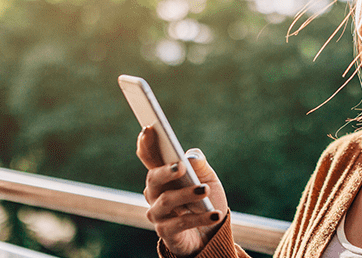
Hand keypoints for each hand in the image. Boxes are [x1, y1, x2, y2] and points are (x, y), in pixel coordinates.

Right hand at [137, 126, 228, 256]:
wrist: (212, 234)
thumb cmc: (206, 201)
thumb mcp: (208, 179)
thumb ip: (200, 166)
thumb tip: (190, 157)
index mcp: (164, 176)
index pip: (150, 158)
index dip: (146, 144)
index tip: (149, 129)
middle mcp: (155, 193)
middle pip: (153, 178)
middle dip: (166, 171)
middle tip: (182, 166)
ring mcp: (158, 214)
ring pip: (166, 200)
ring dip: (187, 194)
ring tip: (204, 190)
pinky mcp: (166, 232)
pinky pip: (180, 223)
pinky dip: (199, 217)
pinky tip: (215, 214)